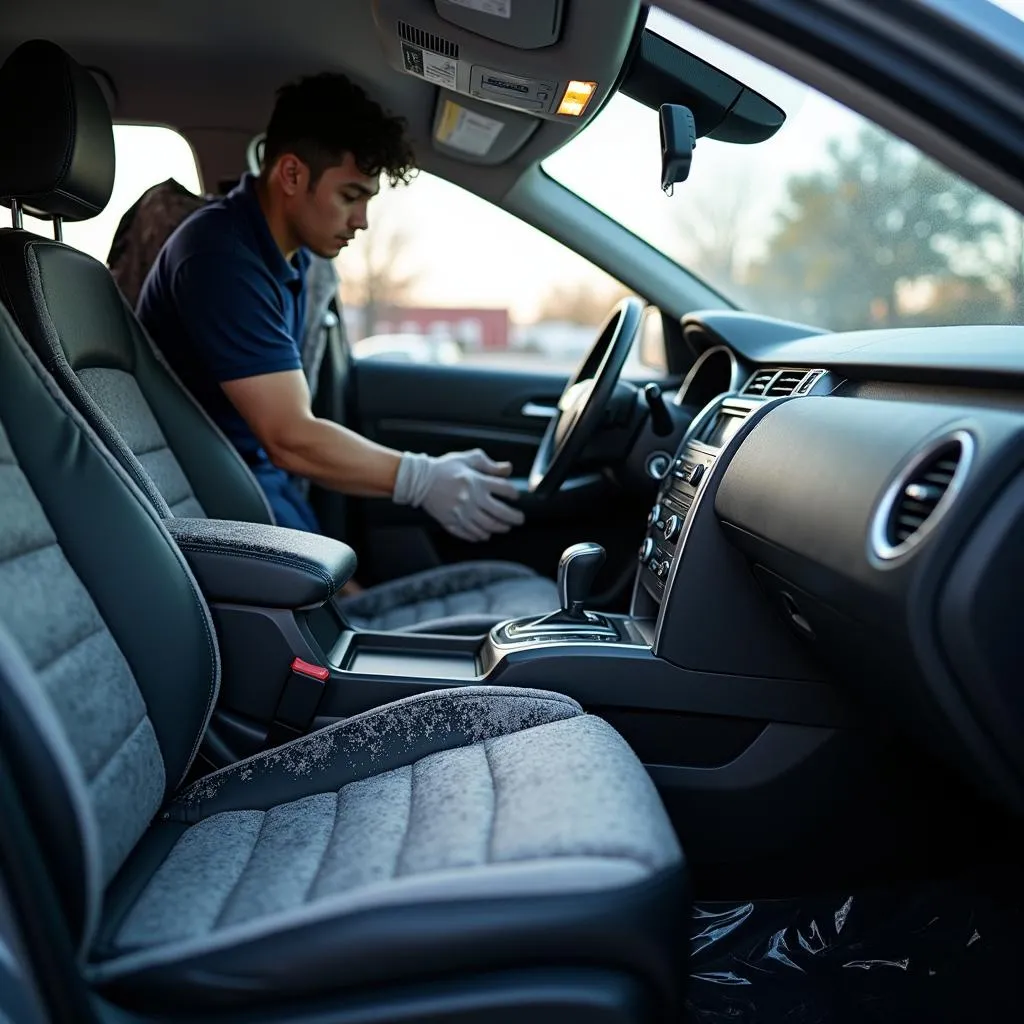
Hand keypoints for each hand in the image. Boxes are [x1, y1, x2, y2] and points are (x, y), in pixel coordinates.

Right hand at [393, 448, 524, 541]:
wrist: (419, 480)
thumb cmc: (445, 467)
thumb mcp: (469, 458)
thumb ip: (490, 464)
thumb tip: (508, 469)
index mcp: (477, 482)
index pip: (505, 490)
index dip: (514, 494)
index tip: (516, 497)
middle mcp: (472, 500)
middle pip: (500, 513)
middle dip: (514, 518)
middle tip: (520, 519)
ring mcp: (462, 513)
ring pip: (487, 526)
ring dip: (500, 528)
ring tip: (505, 527)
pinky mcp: (451, 522)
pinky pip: (469, 534)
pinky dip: (480, 536)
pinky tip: (485, 534)